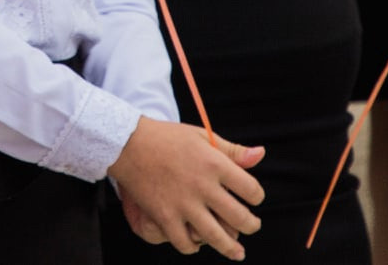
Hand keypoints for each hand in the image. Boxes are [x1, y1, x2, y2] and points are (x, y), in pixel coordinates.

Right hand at [108, 118, 264, 260]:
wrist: (127, 143)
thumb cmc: (167, 138)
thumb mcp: (201, 136)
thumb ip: (232, 150)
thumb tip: (261, 155)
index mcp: (215, 164)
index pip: (252, 190)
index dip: (257, 197)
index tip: (252, 198)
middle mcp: (202, 186)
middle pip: (240, 218)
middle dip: (251, 226)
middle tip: (251, 226)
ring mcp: (183, 204)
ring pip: (217, 238)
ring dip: (231, 248)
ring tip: (237, 252)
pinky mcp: (164, 216)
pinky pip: (185, 243)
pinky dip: (193, 247)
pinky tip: (197, 243)